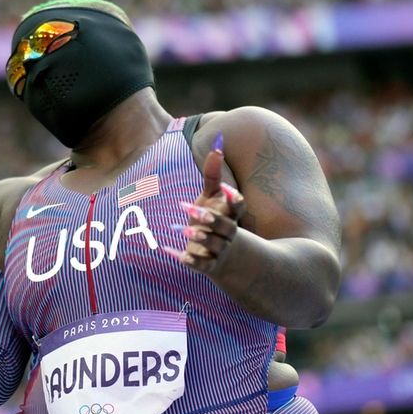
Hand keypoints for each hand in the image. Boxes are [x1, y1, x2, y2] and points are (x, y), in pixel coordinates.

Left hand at [165, 147, 245, 270]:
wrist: (225, 258)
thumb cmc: (215, 218)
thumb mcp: (212, 197)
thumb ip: (213, 176)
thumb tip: (216, 148)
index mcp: (231, 215)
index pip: (239, 208)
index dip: (235, 201)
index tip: (226, 191)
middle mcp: (228, 233)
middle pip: (226, 227)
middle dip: (213, 220)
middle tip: (194, 211)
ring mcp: (219, 250)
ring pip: (215, 246)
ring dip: (201, 238)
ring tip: (186, 230)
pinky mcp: (208, 264)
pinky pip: (201, 265)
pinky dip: (189, 260)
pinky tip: (173, 253)